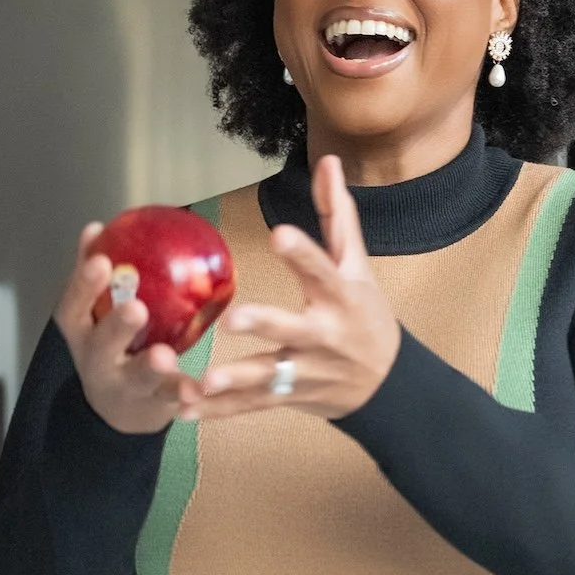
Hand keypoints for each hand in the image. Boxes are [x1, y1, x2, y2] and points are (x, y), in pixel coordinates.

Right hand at [52, 223, 205, 434]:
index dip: (84, 285)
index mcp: (82, 332)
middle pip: (102, 344)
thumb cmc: (108, 346)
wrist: (115, 409)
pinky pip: (170, 398)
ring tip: (165, 356)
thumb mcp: (92, 314)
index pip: (74, 306)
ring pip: (137, 376)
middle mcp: (98, 360)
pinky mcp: (153, 402)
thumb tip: (96, 228)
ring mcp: (125, 385)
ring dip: (151, 365)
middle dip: (117, 326)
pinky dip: (184, 393)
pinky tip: (197, 388)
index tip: (100, 260)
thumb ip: (94, 276)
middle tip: (135, 308)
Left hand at [183, 153, 400, 422]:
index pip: (322, 270)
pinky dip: (219, 413)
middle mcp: (324, 335)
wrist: (389, 385)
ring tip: (202, 380)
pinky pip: (252, 406)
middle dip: (265, 325)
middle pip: (293, 329)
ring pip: (269, 377)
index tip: (279, 234)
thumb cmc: (367, 315)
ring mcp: (307, 371)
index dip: (302, 253)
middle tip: (232, 320)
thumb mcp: (358, 266)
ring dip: (235, 380)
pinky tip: (184, 409)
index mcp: (340, 297)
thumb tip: (330, 162)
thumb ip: (338, 215)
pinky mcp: (291, 397)